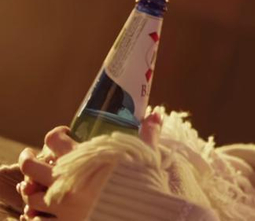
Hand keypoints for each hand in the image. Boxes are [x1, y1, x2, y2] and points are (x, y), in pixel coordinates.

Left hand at [17, 112, 162, 219]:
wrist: (142, 216)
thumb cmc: (144, 186)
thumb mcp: (147, 157)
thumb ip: (148, 135)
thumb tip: (155, 114)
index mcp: (85, 162)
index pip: (54, 140)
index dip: (56, 135)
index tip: (62, 134)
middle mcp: (68, 182)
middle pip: (31, 166)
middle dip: (29, 160)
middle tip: (32, 157)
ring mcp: (62, 206)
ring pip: (31, 195)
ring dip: (33, 190)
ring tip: (38, 187)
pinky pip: (36, 220)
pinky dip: (36, 215)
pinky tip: (43, 211)